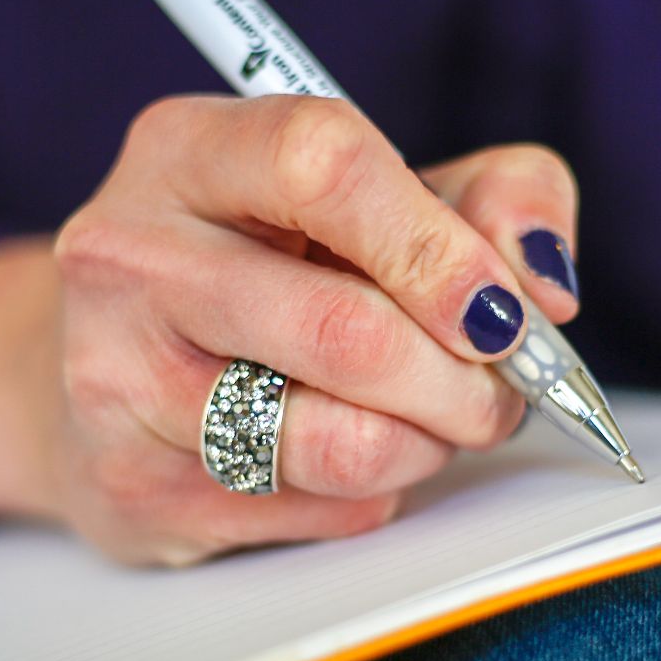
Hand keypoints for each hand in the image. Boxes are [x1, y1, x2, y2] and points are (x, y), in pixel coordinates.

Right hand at [0, 95, 581, 564]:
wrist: (115, 368)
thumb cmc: (278, 264)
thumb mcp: (389, 192)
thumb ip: (497, 199)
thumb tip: (545, 287)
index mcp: (187, 149)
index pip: (322, 164)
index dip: (438, 244)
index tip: (504, 309)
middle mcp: (129, 253)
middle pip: (347, 330)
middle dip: (465, 378)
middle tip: (501, 390)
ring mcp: (115, 377)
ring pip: (338, 441)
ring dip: (428, 444)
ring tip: (433, 421)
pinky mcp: (131, 487)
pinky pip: (316, 511)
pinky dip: (374, 494)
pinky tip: (351, 458)